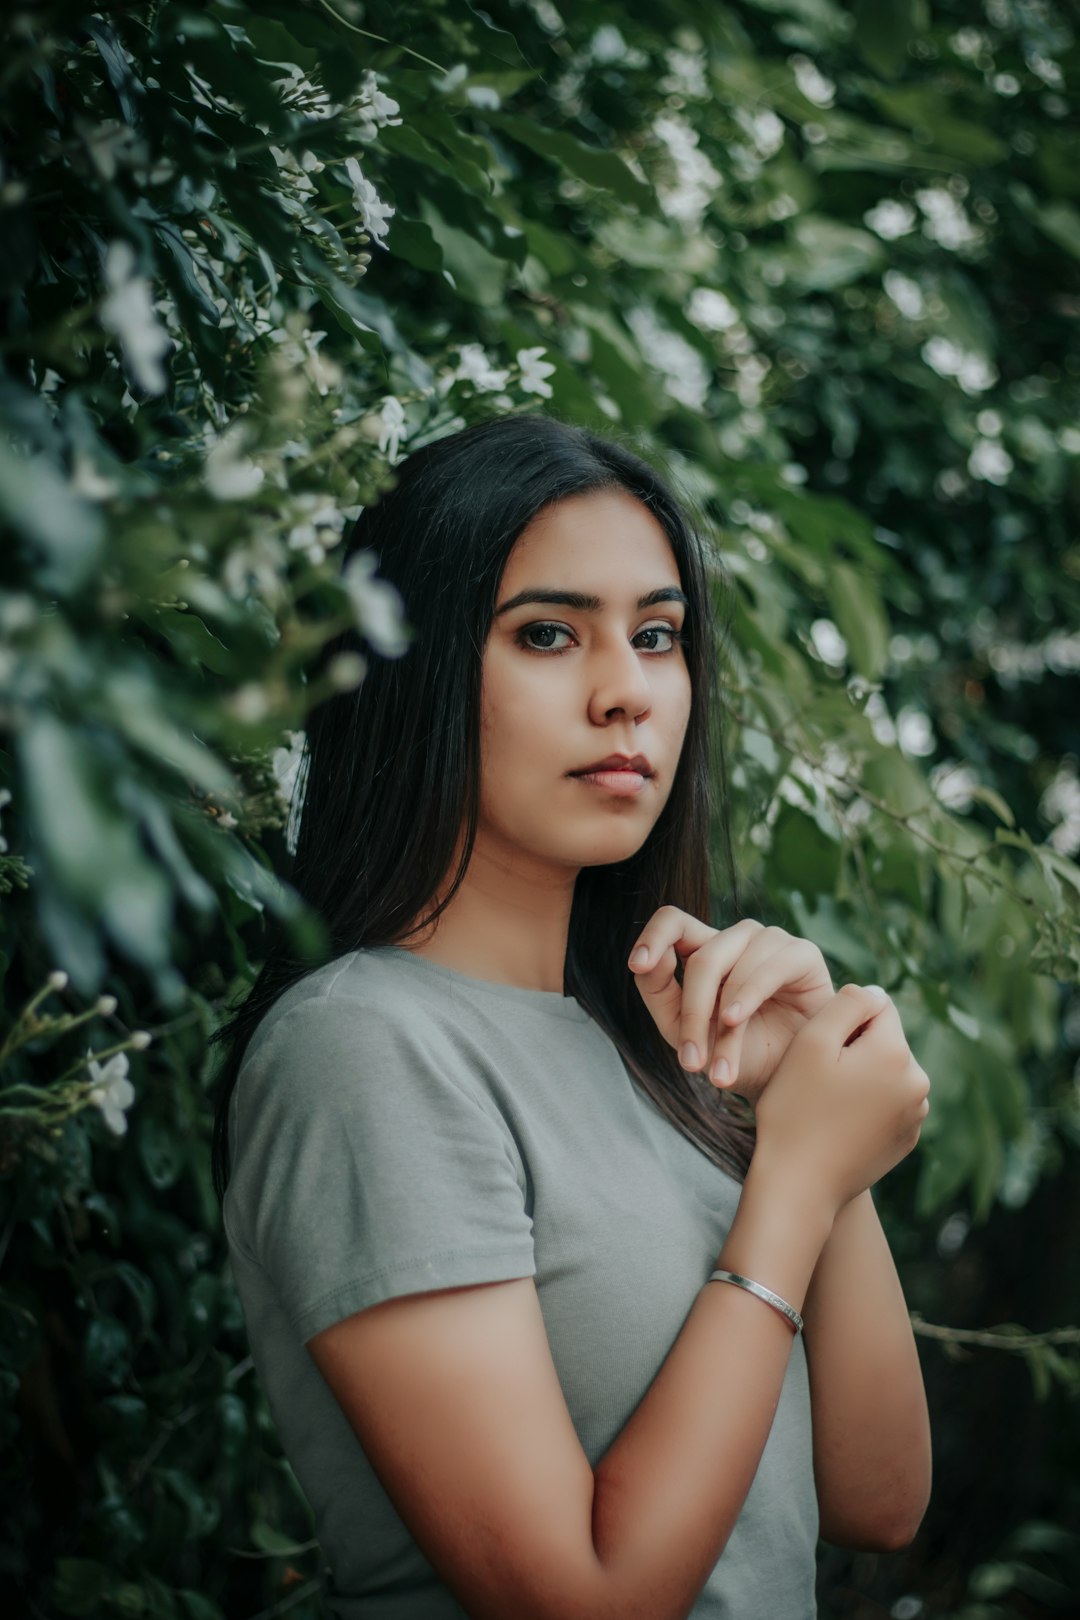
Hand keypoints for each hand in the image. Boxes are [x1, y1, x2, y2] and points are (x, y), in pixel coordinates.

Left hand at [627, 908, 833, 1105]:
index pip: (673, 922)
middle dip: (693, 1013)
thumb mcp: (684, 1030)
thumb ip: (658, 991)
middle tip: (691, 1061)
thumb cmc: (738, 1054)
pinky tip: (736, 1021)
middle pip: (703, 958)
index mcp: (705, 950)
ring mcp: (770, 941)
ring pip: (733, 967)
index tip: (637, 965)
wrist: (787, 1080)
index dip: (653, 936)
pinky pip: (768, 968)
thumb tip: (645, 960)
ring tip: (721, 1065)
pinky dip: (748, 997)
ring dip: (723, 1021)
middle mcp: (737, 939)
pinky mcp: (802, 953)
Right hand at [754, 984, 930, 1211]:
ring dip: (858, 1075)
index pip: (875, 1006)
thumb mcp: (811, 1042)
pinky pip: (885, 1102)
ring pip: (883, 1071)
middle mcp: (918, 1083)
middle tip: (815, 1079)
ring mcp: (915, 1115)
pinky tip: (836, 1124)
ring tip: (824, 1103)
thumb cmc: (796, 1110)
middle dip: (852, 1048)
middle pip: (882, 1039)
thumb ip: (846, 1003)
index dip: (840, 1020)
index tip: (817, 1051)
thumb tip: (874, 993)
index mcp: (897, 1053)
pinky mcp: (906, 1140)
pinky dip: (863, 1104)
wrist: (799, 1186)